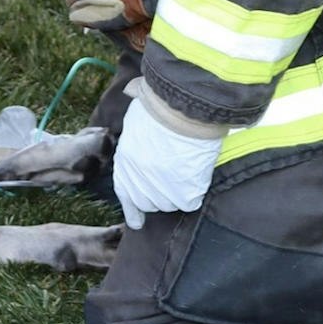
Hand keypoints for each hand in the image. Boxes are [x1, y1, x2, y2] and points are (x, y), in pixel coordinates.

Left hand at [113, 78, 223, 229]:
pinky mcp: (184, 193)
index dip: (132, 207)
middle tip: (171, 182)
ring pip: (168, 203)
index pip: (125, 191)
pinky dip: (194, 191)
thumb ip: (136, 130)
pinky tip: (197, 176)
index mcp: (125, 162)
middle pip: (147, 202)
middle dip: (157, 195)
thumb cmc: (159, 106)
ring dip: (176, 193)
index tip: (136, 221)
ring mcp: (160, 189)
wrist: (180, 111)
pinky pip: (189, 201)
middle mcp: (139, 180)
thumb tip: (132, 102)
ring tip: (186, 172)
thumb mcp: (138, 116)